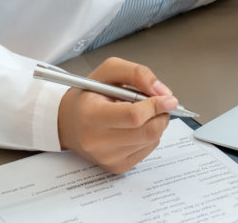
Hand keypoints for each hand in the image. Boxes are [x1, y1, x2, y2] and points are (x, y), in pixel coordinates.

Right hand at [57, 57, 178, 172]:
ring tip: (142, 113)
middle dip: (162, 114)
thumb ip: (137, 74)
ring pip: (151, 140)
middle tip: (161, 104)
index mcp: (92, 115)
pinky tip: (136, 127)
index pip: (134, 116)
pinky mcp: (116, 167)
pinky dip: (151, 136)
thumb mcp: (109, 71)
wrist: (69, 122)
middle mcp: (97, 141)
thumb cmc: (88, 95)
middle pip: (147, 131)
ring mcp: (107, 158)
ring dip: (157, 124)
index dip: (156, 106)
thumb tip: (162, 91)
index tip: (169, 98)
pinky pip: (147, 150)